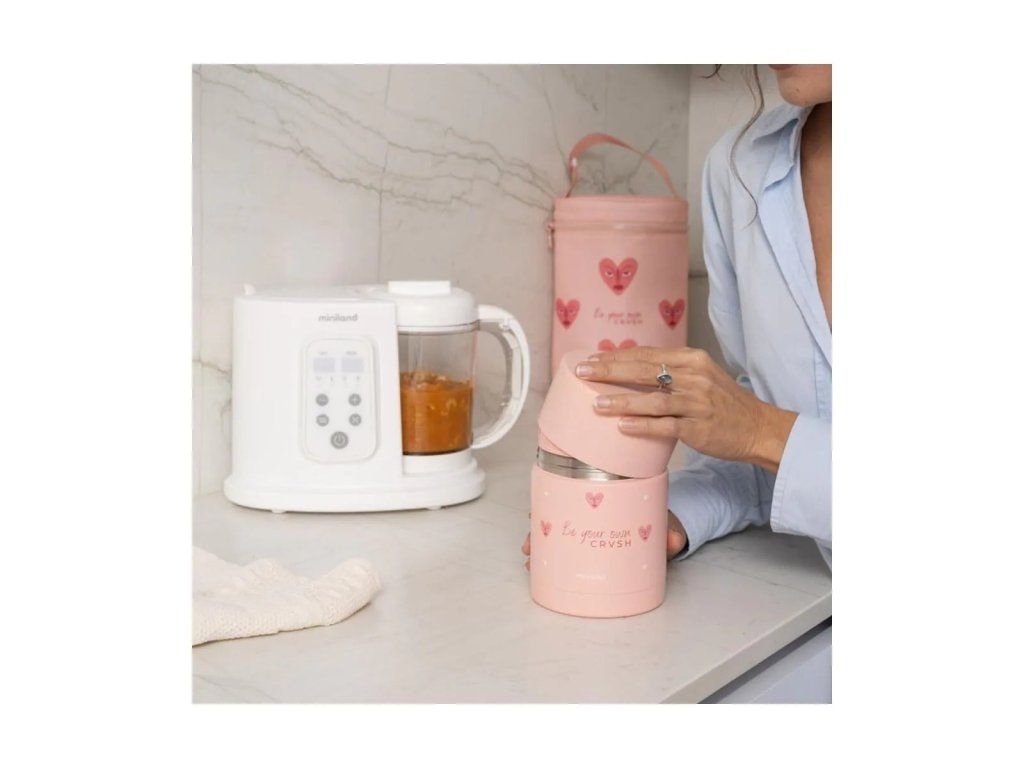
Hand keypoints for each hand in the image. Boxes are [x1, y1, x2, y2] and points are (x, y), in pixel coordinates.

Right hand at [522, 509, 686, 569]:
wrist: (665, 527)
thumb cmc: (659, 521)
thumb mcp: (665, 526)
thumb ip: (671, 535)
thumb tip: (673, 542)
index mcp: (605, 501)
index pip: (573, 497)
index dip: (551, 506)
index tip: (535, 516)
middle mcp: (592, 513)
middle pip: (558, 517)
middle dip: (539, 532)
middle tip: (528, 547)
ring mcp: (591, 530)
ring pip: (560, 534)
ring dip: (544, 547)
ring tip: (531, 562)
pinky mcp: (593, 546)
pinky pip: (571, 549)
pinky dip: (555, 558)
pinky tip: (543, 569)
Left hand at [576, 346, 796, 471]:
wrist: (758, 427)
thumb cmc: (723, 403)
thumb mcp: (700, 376)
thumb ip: (670, 370)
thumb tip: (628, 368)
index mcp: (691, 359)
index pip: (646, 354)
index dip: (616, 356)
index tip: (591, 359)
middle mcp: (694, 376)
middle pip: (644, 370)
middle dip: (609, 370)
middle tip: (582, 372)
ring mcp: (697, 402)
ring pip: (652, 399)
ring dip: (622, 400)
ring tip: (596, 403)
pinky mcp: (698, 428)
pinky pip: (666, 425)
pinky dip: (643, 425)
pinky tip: (622, 426)